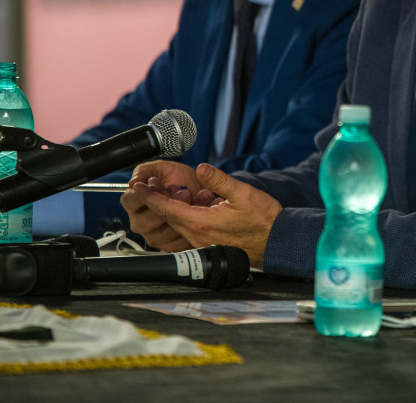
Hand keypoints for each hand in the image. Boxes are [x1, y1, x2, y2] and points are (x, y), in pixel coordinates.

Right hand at [122, 161, 203, 251]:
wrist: (200, 192)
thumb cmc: (181, 180)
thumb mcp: (164, 168)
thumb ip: (145, 171)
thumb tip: (133, 181)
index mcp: (133, 202)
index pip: (129, 201)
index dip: (145, 193)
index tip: (157, 184)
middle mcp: (140, 221)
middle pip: (145, 221)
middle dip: (168, 206)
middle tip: (184, 192)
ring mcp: (153, 235)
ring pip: (162, 233)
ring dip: (181, 216)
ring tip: (194, 199)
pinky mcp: (169, 245)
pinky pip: (176, 242)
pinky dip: (191, 228)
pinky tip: (200, 213)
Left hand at [131, 163, 280, 267]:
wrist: (277, 242)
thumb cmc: (264, 220)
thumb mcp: (243, 193)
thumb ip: (219, 180)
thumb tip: (202, 168)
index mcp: (202, 222)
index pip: (167, 208)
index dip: (150, 196)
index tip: (138, 186)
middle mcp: (198, 236)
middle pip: (168, 217)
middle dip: (155, 201)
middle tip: (147, 185)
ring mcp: (203, 243)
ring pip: (177, 225)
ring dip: (168, 209)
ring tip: (164, 193)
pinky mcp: (209, 246)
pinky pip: (187, 231)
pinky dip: (181, 218)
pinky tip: (186, 208)